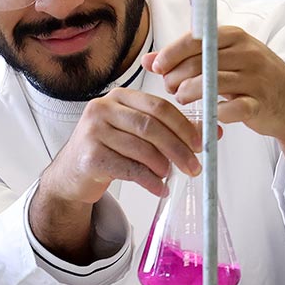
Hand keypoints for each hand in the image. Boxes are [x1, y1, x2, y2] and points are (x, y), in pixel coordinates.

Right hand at [36, 87, 209, 205]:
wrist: (72, 173)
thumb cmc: (109, 149)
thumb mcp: (137, 134)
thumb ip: (170, 129)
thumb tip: (212, 132)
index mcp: (119, 97)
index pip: (158, 106)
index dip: (183, 125)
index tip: (200, 144)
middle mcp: (102, 109)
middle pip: (150, 127)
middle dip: (177, 149)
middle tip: (193, 166)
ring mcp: (92, 132)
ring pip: (141, 149)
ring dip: (163, 166)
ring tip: (170, 175)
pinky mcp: (90, 156)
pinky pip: (129, 169)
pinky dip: (150, 181)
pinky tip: (158, 187)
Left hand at [144, 26, 284, 149]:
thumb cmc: (251, 77)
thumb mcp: (222, 60)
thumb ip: (185, 58)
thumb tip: (148, 61)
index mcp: (235, 37)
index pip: (196, 40)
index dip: (171, 54)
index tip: (158, 67)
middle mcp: (248, 53)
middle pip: (200, 62)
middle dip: (177, 76)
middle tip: (170, 88)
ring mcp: (256, 79)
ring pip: (212, 84)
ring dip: (189, 93)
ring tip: (181, 99)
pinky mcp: (261, 104)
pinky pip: (231, 109)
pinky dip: (214, 113)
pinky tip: (207, 115)